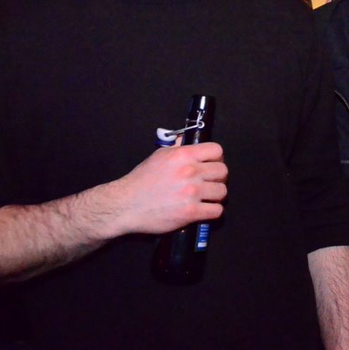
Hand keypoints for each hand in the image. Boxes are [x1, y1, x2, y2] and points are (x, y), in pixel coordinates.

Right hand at [110, 142, 226, 235]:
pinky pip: (217, 211)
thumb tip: (187, 137)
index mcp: (183, 155)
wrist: (125, 205)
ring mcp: (192, 192)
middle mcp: (190, 171)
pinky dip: (212, 211)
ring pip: (222, 191)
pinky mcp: (191, 212)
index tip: (211, 165)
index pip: (217, 150)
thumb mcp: (159, 156)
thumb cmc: (141, 180)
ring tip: (206, 198)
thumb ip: (177, 147)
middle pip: (223, 171)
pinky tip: (204, 210)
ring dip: (216, 196)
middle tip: (209, 183)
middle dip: (218, 178)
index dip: (217, 158)